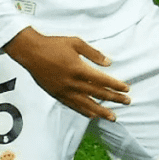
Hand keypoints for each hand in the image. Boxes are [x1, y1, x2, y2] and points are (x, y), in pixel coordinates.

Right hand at [3, 27, 129, 120]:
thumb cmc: (53, 45)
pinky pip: (73, 106)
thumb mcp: (76, 43)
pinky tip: (92, 115)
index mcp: (79, 69)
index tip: (127, 89)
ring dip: (101, 111)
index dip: (116, 86)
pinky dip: (84, 111)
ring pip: (86, 104)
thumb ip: (93, 53)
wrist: (30, 52)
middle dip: (114, 99)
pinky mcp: (56, 94)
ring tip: (112, 116)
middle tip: (127, 102)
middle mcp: (72, 83)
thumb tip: (108, 63)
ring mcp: (64, 90)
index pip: (102, 81)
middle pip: (98, 94)